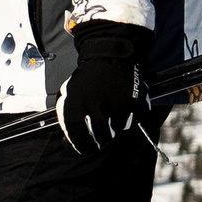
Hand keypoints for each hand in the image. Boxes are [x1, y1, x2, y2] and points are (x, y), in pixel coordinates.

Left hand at [56, 22, 144, 153]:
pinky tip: (123, 101)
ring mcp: (117, 105)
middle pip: (102, 137)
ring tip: (112, 107)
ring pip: (119, 128)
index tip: (84, 147)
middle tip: (101, 132)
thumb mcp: (68, 95)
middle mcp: (96, 107)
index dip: (81, 147)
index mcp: (76, 106)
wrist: (110, 54)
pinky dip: (130, 115)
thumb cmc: (87, 79)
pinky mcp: (135, 102)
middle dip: (101, 138)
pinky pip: (134, 119)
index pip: (79, 140)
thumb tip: (68, 144)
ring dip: (116, 123)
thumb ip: (67, 120)